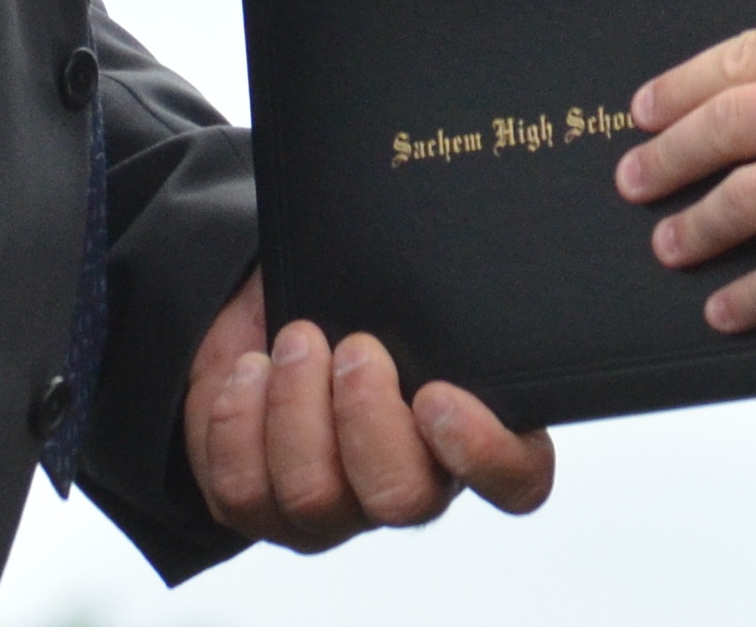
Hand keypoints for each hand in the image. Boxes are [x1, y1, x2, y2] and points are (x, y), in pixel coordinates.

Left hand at [182, 271, 554, 546]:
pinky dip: (239, 421)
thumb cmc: (357, 291)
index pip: (516, 480)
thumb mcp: (405, 283)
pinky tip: (249, 370)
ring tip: (295, 341)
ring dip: (296, 407)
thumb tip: (437, 244)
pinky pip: (242, 492)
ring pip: (315, 497)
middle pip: (402, 500)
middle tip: (353, 347)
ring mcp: (333, 510)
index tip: (435, 394)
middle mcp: (409, 484)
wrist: (276, 304)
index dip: (482, 454)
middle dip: (367, 417)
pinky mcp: (261, 509)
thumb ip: (434, 289)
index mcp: (473, 431)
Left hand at [615, 1, 755, 330]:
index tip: (645, 109)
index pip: (741, 54)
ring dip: (695, 225)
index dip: (681, 87)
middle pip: (727, 123)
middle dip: (667, 156)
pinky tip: (728, 307)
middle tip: (634, 178)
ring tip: (669, 243)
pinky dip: (751, 293)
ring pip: (746, 195)